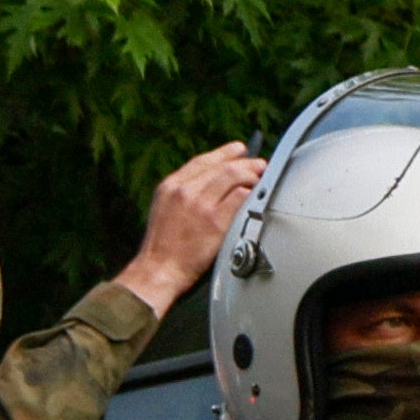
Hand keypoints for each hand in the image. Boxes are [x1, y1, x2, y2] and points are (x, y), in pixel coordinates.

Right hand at [112, 144, 262, 312]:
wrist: (159, 270)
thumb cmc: (164, 246)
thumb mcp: (165, 208)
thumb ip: (185, 193)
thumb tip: (213, 182)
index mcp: (171, 186)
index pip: (203, 161)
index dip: (225, 153)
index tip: (239, 150)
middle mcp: (185, 190)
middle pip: (223, 166)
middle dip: (246, 163)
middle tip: (259, 165)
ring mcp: (200, 205)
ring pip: (234, 177)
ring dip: (252, 176)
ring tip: (260, 179)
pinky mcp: (215, 222)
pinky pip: (240, 198)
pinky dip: (251, 195)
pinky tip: (255, 197)